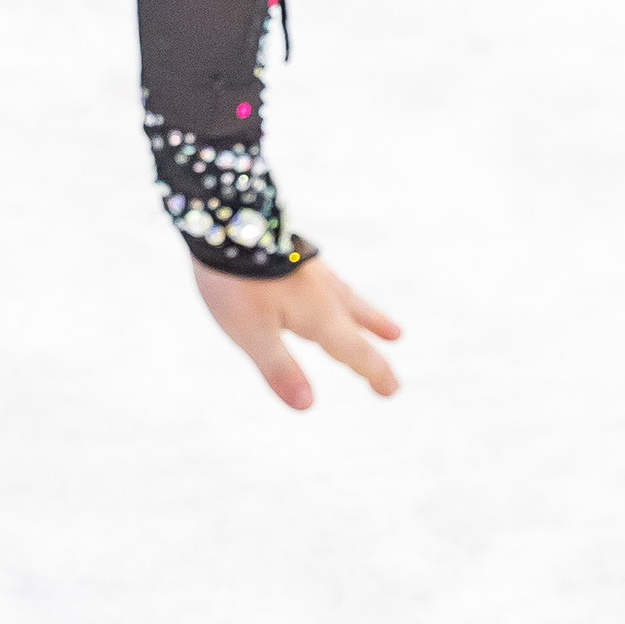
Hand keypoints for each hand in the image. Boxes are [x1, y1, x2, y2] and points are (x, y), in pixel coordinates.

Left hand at [194, 249, 400, 406]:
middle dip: (375, 341)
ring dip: (367, 315)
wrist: (226, 217)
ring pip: (348, 299)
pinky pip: (331, 282)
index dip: (374, 372)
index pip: (354, 351)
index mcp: (318, 315)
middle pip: (357, 322)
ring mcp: (311, 270)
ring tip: (389, 326)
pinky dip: (344, 295)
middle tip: (398, 347)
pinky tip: (331, 288)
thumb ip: (280, 368)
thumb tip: (308, 406)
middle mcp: (323, 292)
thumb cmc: (235, 281)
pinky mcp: (295, 254)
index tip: (392, 390)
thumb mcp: (252, 333)